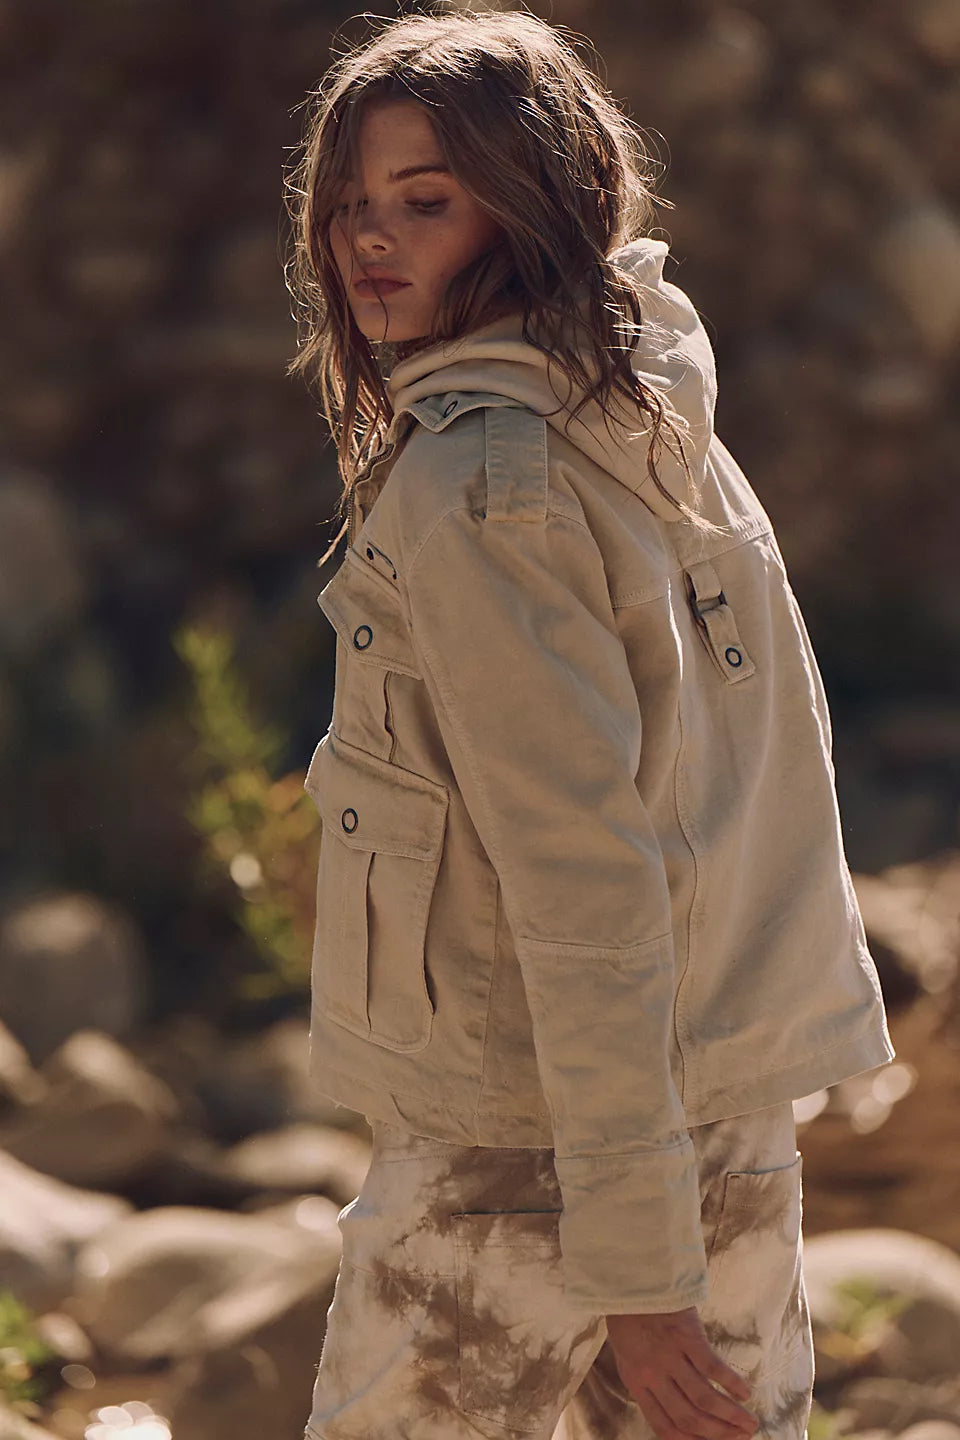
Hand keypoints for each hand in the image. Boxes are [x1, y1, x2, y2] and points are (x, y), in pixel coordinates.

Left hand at [604, 1307, 758, 1439]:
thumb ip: (647, 1380)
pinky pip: (712, 1367)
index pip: (666, 1427)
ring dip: (731, 1416)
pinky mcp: (685, 1335)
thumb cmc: (629, 1315)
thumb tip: (675, 1407)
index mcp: (636, 1382)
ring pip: (704, 1398)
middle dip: (719, 1433)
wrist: (628, 1278)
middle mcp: (652, 1375)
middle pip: (689, 1418)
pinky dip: (731, 1383)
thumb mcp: (628, 1353)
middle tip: (742, 1437)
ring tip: (750, 1423)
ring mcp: (669, 1356)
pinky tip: (745, 1392)